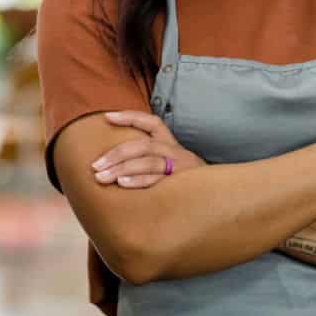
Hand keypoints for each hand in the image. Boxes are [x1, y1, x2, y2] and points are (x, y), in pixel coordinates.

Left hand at [89, 110, 206, 188]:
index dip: (130, 117)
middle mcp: (177, 153)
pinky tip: (122, 184)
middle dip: (116, 154)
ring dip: (122, 168)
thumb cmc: (187, 184)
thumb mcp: (173, 166)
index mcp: (172, 145)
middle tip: (95, 165)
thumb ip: (151, 161)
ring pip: (148, 162)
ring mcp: (181, 169)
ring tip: (102, 176)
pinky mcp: (183, 185)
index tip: (107, 117)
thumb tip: (115, 165)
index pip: (152, 123)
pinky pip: (158, 181)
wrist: (220, 199)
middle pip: (143, 145)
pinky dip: (139, 181)